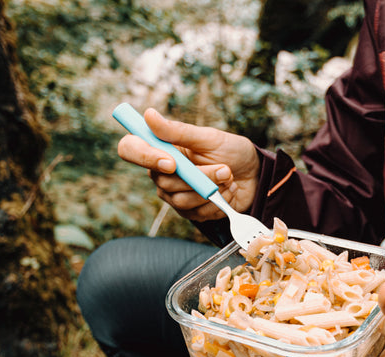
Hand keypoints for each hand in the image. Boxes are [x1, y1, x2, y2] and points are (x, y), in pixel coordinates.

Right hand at [117, 108, 259, 221]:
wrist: (254, 174)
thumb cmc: (231, 151)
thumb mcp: (208, 137)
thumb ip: (178, 131)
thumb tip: (148, 115)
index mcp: (160, 149)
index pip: (130, 150)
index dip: (144, 157)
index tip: (171, 162)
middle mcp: (162, 173)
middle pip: (163, 181)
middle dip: (200, 177)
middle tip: (224, 169)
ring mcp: (175, 194)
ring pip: (182, 200)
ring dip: (212, 190)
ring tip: (229, 178)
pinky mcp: (190, 211)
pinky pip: (197, 213)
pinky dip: (218, 203)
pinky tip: (228, 192)